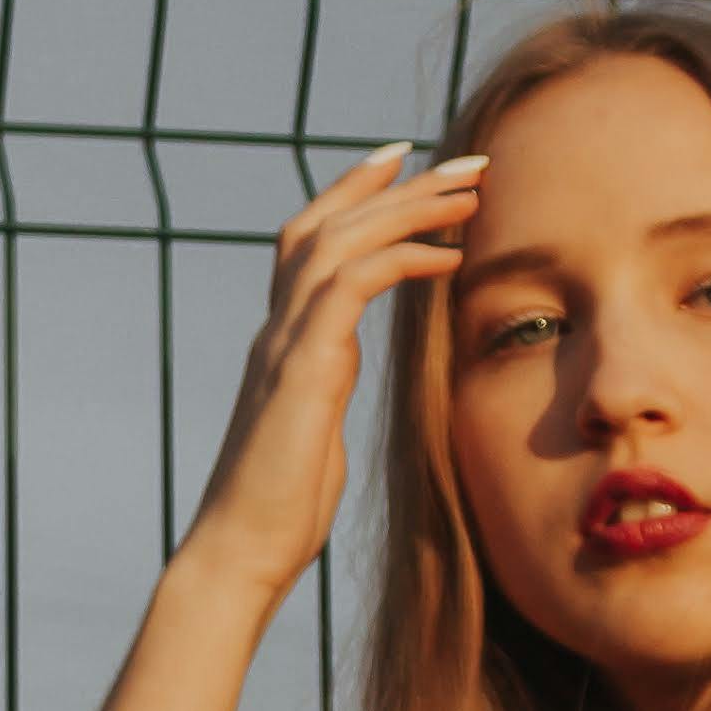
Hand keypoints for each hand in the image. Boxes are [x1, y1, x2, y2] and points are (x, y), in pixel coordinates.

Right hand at [184, 142, 488, 610]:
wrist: (241, 552)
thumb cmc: (283, 509)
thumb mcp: (315, 431)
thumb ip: (326, 385)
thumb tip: (345, 369)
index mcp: (285, 339)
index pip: (312, 240)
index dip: (353, 191)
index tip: (405, 158)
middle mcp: (278, 328)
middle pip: (327, 222)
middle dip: (395, 183)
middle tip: (462, 160)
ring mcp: (284, 344)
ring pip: (339, 241)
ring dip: (407, 208)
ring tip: (469, 193)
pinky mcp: (301, 369)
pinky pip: (350, 287)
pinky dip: (400, 259)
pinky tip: (449, 256)